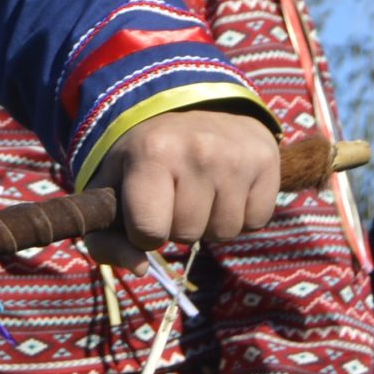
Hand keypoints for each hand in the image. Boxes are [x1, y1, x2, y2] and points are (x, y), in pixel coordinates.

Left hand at [82, 109, 278, 270]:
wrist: (188, 104)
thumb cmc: (142, 155)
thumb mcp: (110, 185)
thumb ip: (106, 237)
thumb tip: (139, 270)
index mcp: (151, 153)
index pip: (149, 231)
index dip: (143, 233)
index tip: (142, 211)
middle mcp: (198, 151)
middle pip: (187, 234)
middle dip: (176, 225)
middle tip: (173, 192)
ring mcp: (237, 156)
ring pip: (224, 233)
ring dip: (209, 222)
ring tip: (199, 188)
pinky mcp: (267, 160)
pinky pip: (255, 222)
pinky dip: (240, 214)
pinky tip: (226, 186)